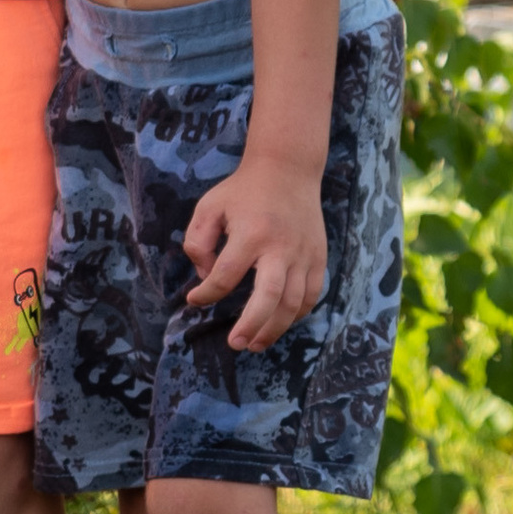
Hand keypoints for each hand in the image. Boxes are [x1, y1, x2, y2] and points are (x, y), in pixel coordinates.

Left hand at [183, 156, 328, 350]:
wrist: (288, 170)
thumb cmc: (243, 191)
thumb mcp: (209, 207)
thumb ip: (198, 242)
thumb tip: (205, 275)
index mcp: (250, 233)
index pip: (225, 275)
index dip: (207, 293)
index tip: (194, 301)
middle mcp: (280, 247)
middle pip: (269, 296)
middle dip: (252, 325)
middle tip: (236, 343)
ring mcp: (303, 255)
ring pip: (293, 303)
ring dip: (274, 329)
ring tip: (255, 344)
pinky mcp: (318, 258)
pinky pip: (311, 295)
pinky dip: (296, 315)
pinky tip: (278, 324)